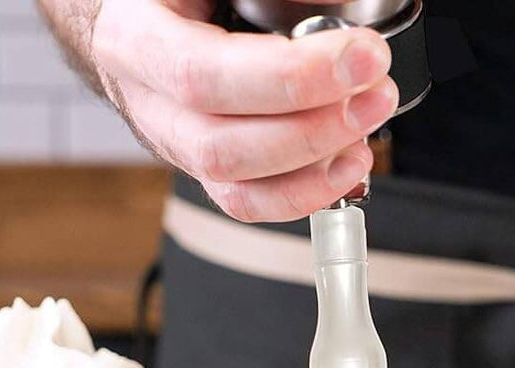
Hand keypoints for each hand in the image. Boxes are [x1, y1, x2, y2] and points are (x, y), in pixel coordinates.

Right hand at [39, 0, 396, 221]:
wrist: (142, 16)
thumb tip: (332, 5)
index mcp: (139, 42)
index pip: (205, 75)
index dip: (288, 78)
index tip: (358, 58)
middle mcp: (151, 103)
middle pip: (222, 145)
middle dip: (312, 128)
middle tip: (375, 94)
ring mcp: (177, 143)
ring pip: (236, 184)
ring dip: (315, 166)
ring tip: (367, 126)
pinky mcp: (208, 168)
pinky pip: (251, 202)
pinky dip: (308, 192)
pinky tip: (348, 164)